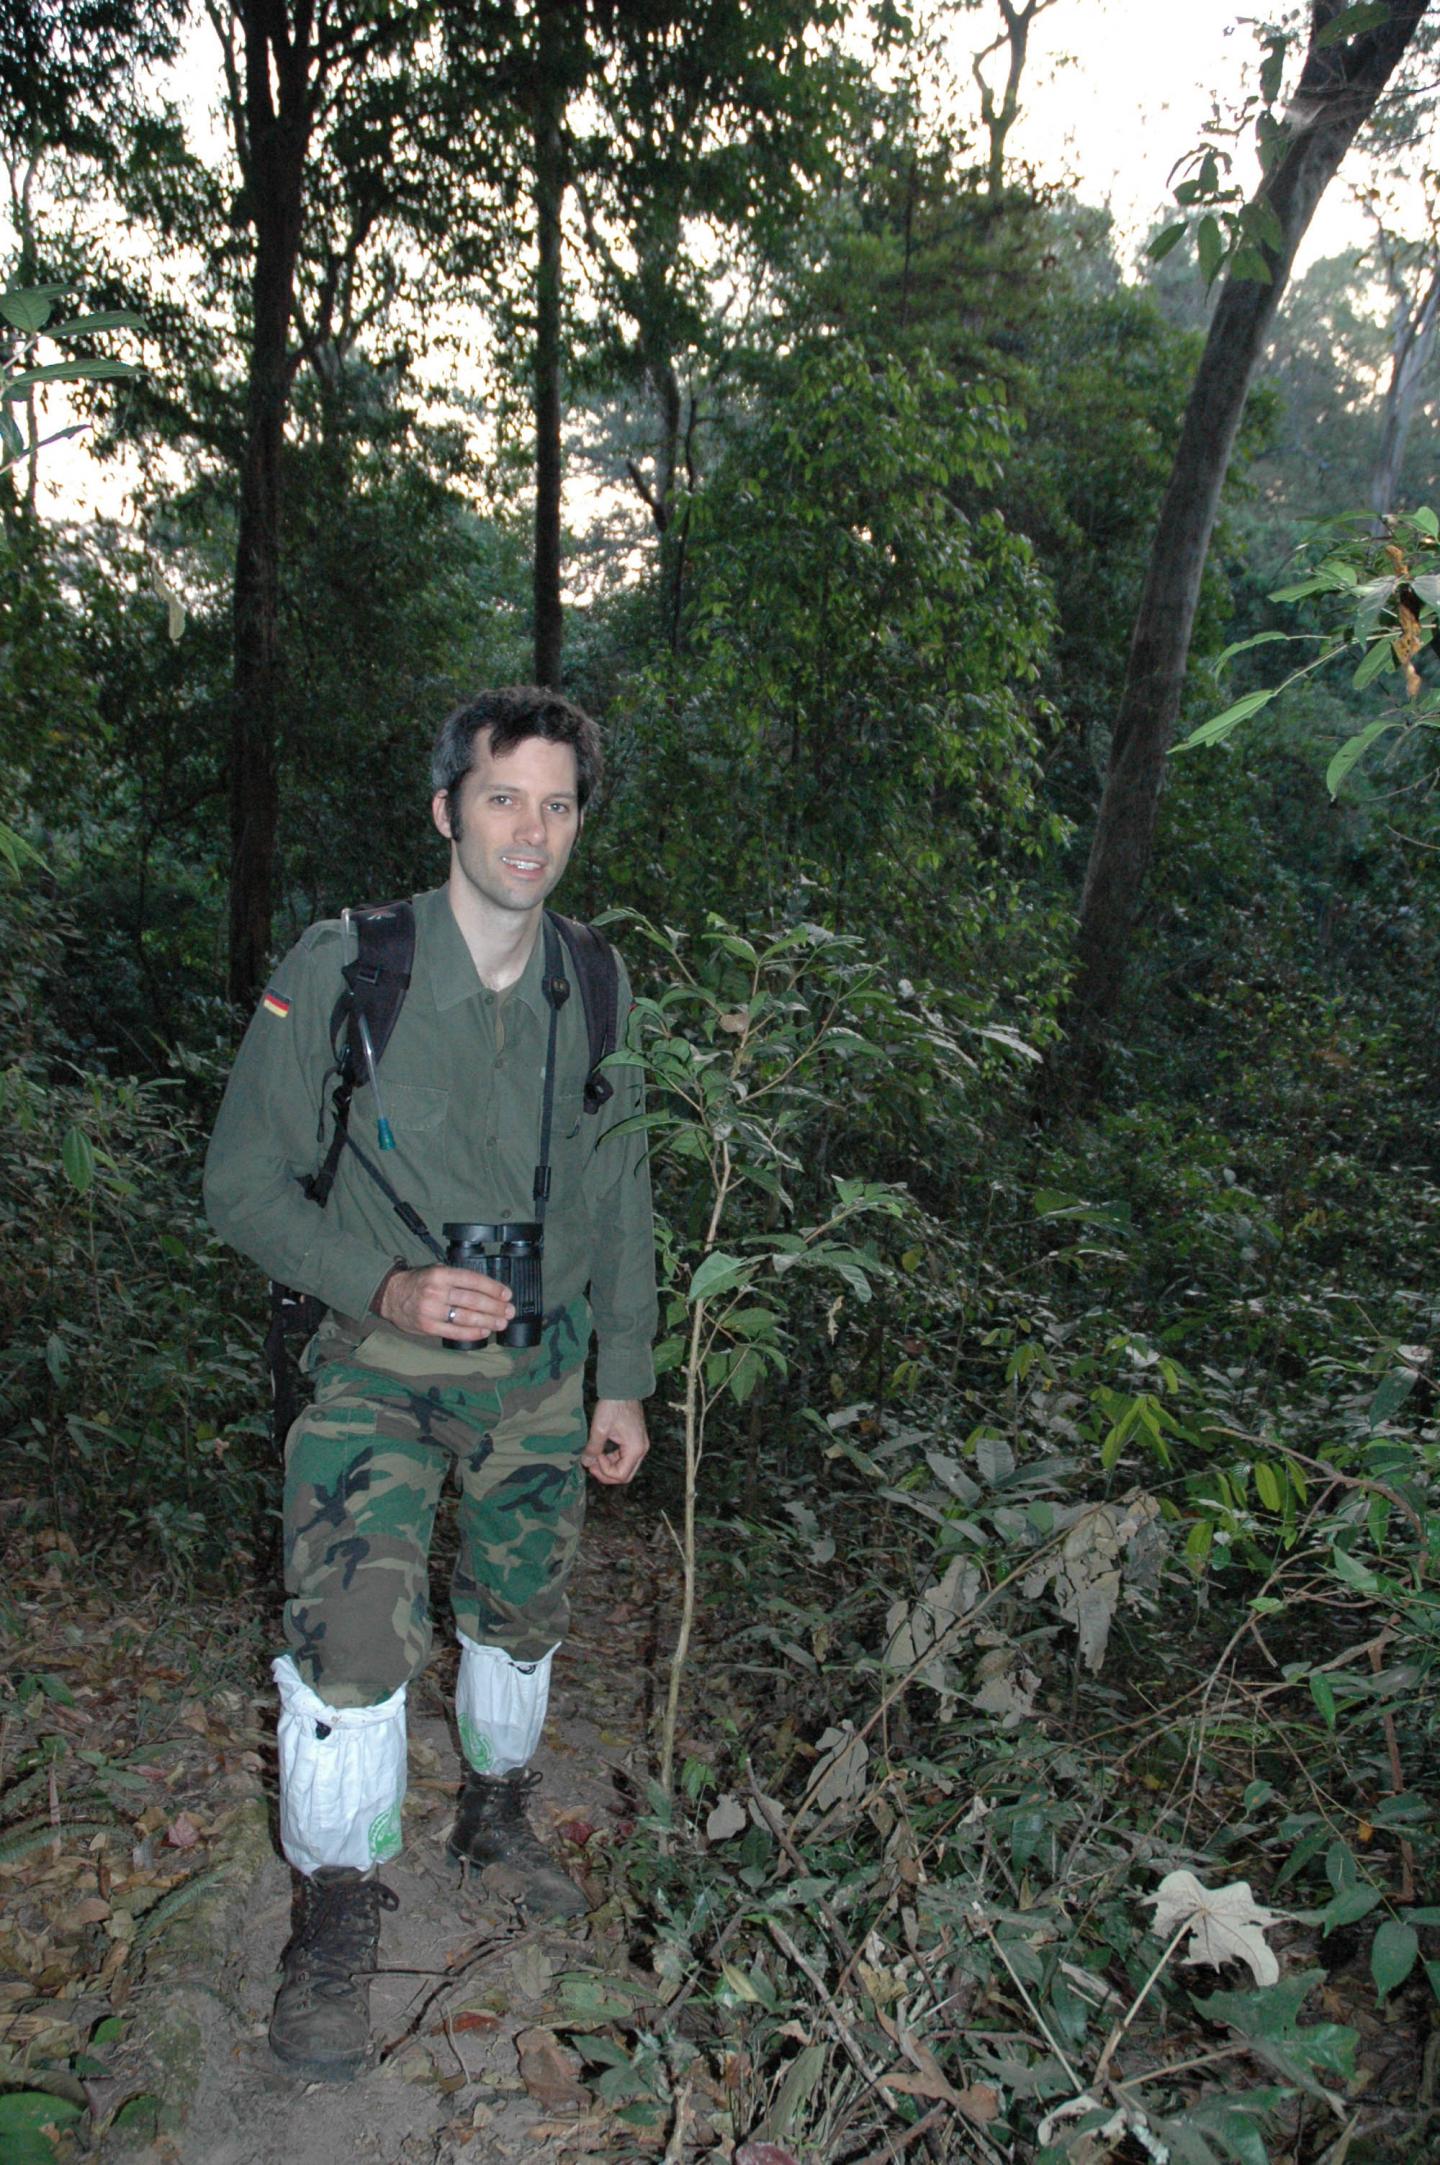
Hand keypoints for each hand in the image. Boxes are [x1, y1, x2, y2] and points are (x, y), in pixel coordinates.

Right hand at [376, 1265, 514, 1340]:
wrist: (391, 1296)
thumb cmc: (418, 1282)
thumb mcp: (435, 1270)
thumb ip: (457, 1277)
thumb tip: (487, 1289)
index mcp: (441, 1274)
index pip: (472, 1280)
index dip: (492, 1288)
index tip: (506, 1294)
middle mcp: (436, 1291)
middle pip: (472, 1300)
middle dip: (495, 1307)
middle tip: (509, 1311)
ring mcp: (431, 1310)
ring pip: (465, 1317)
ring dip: (487, 1321)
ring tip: (501, 1323)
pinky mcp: (428, 1327)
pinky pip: (454, 1332)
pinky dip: (471, 1333)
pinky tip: (484, 1332)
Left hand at [582, 1398, 648, 1484]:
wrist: (623, 1388)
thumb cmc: (613, 1406)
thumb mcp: (600, 1428)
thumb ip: (593, 1448)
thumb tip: (586, 1463)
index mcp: (635, 1448)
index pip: (621, 1475)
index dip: (605, 1471)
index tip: (594, 1457)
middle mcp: (641, 1449)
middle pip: (625, 1475)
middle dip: (607, 1474)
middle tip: (591, 1466)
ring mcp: (639, 1445)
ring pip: (625, 1467)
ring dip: (609, 1467)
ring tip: (593, 1459)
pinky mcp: (635, 1440)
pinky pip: (625, 1457)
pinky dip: (612, 1459)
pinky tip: (601, 1452)